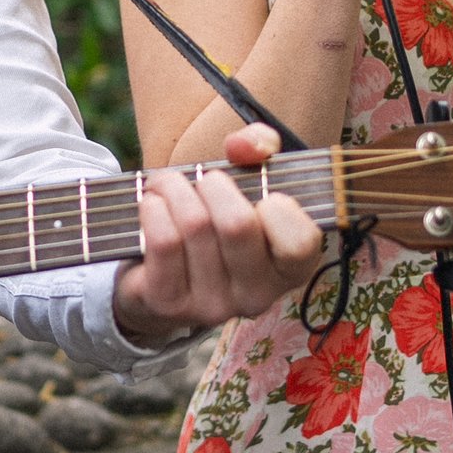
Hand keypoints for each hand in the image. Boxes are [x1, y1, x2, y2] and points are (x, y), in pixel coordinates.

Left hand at [112, 122, 327, 342]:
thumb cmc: (216, 216)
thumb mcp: (249, 178)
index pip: (300, 241)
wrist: (158, 270)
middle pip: (237, 224)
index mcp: (290, 270)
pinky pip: (163, 240)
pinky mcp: (170, 304)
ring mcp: (213, 306)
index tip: (263, 196)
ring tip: (168, 184)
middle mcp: (257, 296)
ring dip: (174, 188)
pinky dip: (153, 208)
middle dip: (213, 184)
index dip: (280, 208)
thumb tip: (243, 146)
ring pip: (194, 225)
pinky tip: (152, 204)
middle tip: (204, 180)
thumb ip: (259, 147)